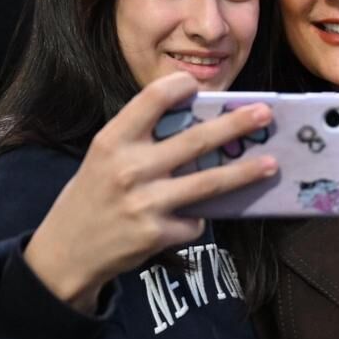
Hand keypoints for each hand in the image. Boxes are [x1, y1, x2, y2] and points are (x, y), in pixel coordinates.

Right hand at [24, 72, 277, 311]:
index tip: (200, 85)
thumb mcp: (105, 159)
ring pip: (209, 183)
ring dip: (245, 173)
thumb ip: (141, 141)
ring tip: (272, 165)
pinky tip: (184, 219)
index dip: (180, 86)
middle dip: (235, 125)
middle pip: (195, 140)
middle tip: (264, 114)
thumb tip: (201, 126)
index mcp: (112, 141)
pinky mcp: (158, 234)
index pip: (151, 100)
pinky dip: (197, 218)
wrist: (67, 253)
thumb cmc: (93, 197)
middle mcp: (129, 168)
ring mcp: (146, 203)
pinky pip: (196, 220)